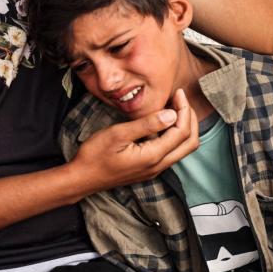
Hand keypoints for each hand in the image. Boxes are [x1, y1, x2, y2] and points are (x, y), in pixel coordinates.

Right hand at [71, 89, 198, 192]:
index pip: (181, 131)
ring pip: (183, 148)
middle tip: (180, 99)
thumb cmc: (95, 155)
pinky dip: (175, 135)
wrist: (83, 178)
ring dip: (184, 127)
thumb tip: (171, 114)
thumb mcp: (118, 134)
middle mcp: (159, 166)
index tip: (178, 93)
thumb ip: (146, 124)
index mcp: (153, 156)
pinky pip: (172, 152)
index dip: (184, 110)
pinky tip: (163, 122)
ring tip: (173, 107)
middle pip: (190, 142)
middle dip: (190, 118)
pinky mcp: (150, 168)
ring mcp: (155, 169)